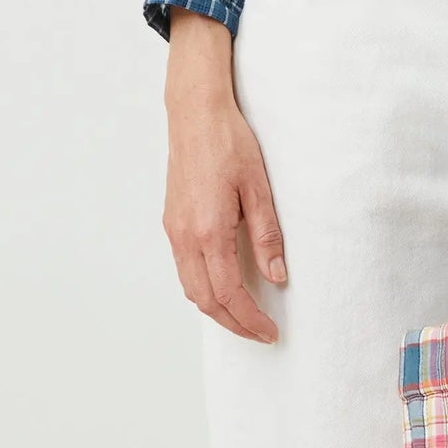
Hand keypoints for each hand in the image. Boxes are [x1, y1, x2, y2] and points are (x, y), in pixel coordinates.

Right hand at [161, 10, 286, 342]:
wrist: (195, 114)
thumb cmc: (229, 143)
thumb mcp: (259, 188)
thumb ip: (267, 236)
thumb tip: (276, 277)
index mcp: (208, 230)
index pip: (228, 293)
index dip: (249, 319)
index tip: (270, 331)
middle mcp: (184, 236)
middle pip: (204, 300)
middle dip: (233, 323)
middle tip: (260, 333)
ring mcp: (173, 230)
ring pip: (190, 287)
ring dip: (216, 309)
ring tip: (245, 316)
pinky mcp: (171, 221)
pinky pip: (184, 269)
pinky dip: (203, 288)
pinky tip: (223, 286)